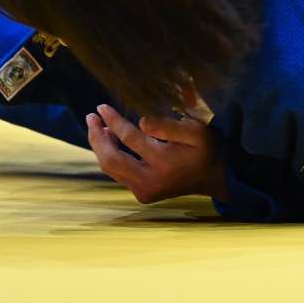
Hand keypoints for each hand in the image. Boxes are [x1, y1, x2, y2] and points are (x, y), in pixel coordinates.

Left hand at [86, 103, 227, 204]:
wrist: (213, 179)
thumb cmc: (205, 150)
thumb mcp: (197, 131)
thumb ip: (169, 126)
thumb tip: (141, 121)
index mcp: (164, 162)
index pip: (129, 138)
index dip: (113, 121)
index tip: (101, 107)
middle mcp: (150, 181)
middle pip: (111, 159)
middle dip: (96, 136)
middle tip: (90, 117)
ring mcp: (144, 191)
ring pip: (110, 169)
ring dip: (100, 146)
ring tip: (97, 126)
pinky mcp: (141, 194)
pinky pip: (117, 174)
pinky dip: (109, 156)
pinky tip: (109, 140)